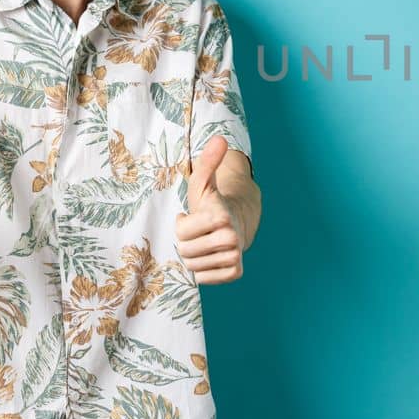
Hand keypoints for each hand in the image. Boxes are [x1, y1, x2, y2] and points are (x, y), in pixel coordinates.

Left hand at [175, 136, 244, 284]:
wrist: (236, 224)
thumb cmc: (211, 205)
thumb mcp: (203, 183)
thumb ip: (208, 162)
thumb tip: (220, 138)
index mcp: (221, 216)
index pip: (182, 231)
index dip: (182, 225)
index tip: (190, 218)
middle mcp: (232, 238)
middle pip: (186, 252)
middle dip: (186, 242)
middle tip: (197, 233)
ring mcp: (235, 257)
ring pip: (193, 267)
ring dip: (193, 257)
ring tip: (202, 244)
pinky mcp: (235, 272)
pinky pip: (203, 279)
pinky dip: (202, 271)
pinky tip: (209, 258)